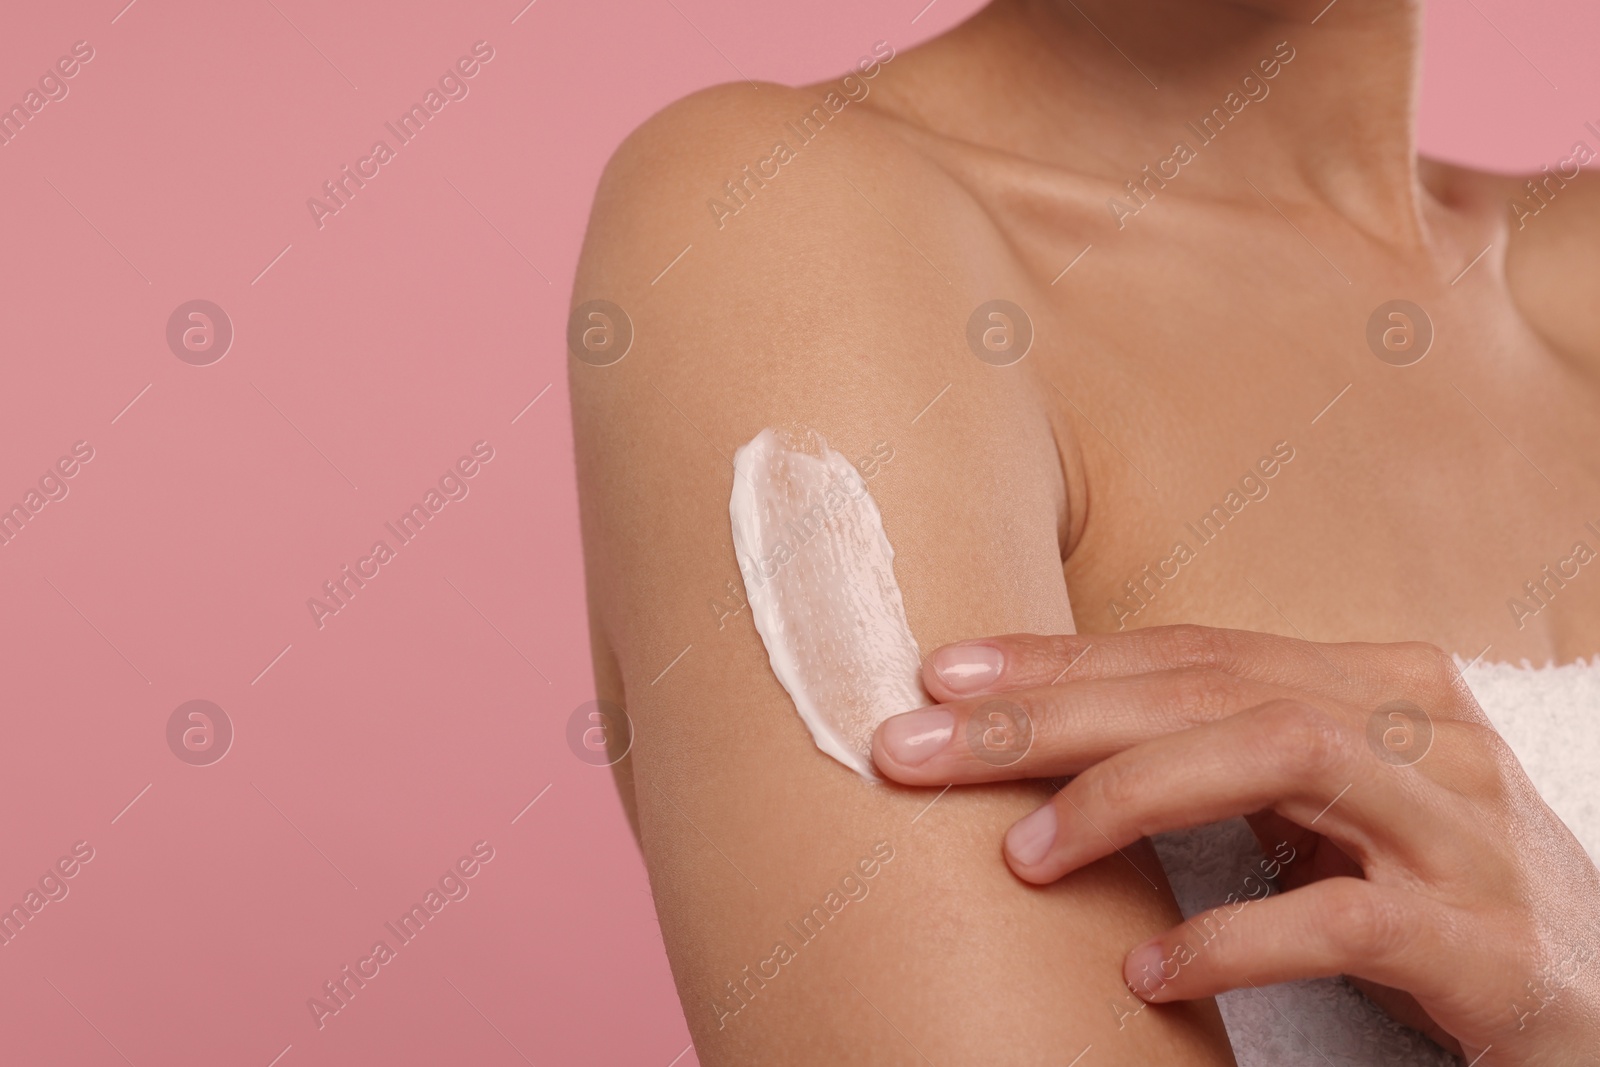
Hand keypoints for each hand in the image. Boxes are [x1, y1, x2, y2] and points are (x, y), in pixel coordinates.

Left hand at [870, 625, 1599, 1064]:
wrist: (1597, 1001)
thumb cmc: (1428, 892)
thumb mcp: (1319, 810)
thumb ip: (1219, 760)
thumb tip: (1050, 744)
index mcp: (1372, 682)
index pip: (1188, 651)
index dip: (1058, 659)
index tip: (937, 675)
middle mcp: (1419, 728)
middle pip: (1207, 688)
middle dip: (1048, 714)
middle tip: (916, 747)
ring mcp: (1460, 826)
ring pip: (1275, 755)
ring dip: (1126, 797)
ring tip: (1020, 855)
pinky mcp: (1487, 940)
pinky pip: (1343, 916)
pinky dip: (1232, 937)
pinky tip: (1142, 968)